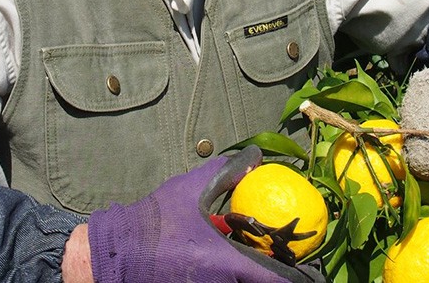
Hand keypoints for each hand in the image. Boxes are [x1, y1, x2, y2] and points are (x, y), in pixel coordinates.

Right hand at [87, 146, 323, 282]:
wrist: (114, 251)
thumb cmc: (155, 220)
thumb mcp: (192, 189)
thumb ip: (227, 173)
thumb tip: (255, 158)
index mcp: (226, 263)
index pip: (275, 280)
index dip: (298, 279)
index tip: (313, 275)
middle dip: (271, 275)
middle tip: (284, 263)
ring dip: (248, 275)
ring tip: (256, 263)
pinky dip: (228, 277)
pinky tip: (226, 266)